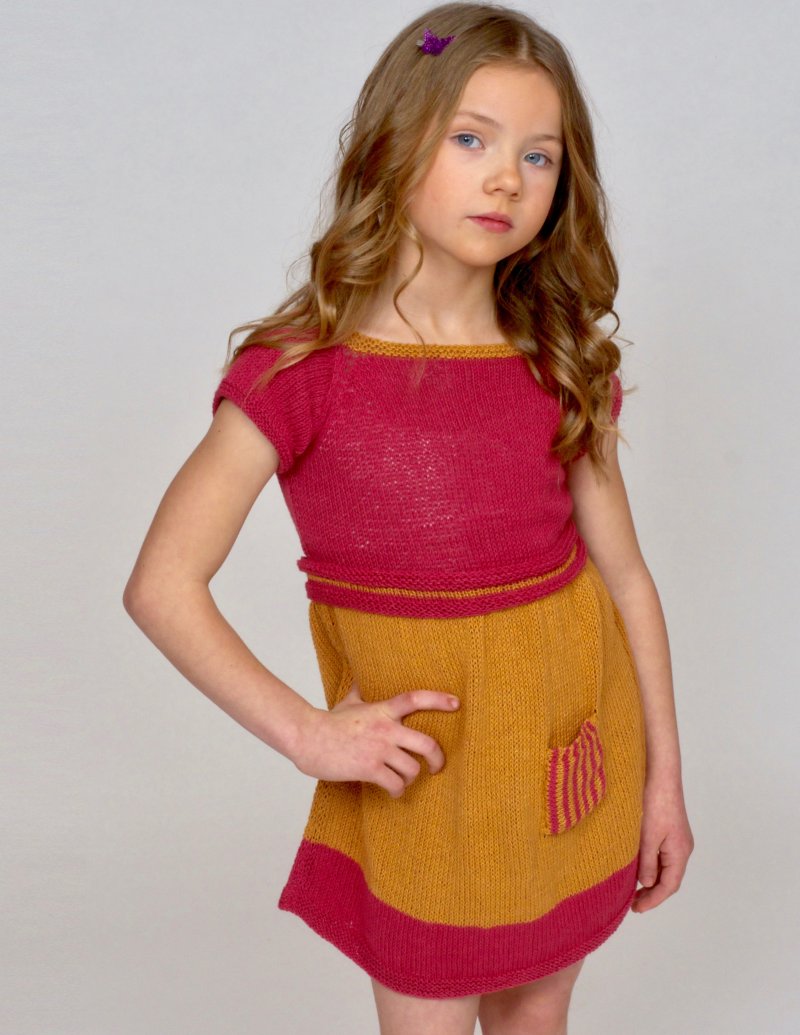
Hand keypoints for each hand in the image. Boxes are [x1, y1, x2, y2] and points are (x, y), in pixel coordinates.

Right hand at [291, 679, 460, 797]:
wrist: (308, 738)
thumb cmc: (328, 722)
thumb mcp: (349, 702)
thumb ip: (362, 693)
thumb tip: (364, 679)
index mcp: (382, 710)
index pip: (415, 699)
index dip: (439, 699)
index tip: (457, 703)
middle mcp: (385, 729)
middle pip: (427, 744)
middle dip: (437, 759)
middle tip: (436, 767)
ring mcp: (379, 750)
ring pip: (412, 769)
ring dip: (410, 779)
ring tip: (402, 782)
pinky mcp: (369, 769)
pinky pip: (395, 785)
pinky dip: (397, 791)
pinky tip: (392, 791)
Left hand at [631, 773, 694, 912]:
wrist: (660, 773)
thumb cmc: (655, 802)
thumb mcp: (647, 836)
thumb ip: (647, 863)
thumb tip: (647, 884)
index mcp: (680, 852)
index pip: (669, 886)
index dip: (653, 900)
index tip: (637, 909)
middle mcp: (682, 848)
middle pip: (669, 879)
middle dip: (652, 893)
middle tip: (633, 903)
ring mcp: (677, 839)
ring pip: (665, 867)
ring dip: (651, 879)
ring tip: (632, 888)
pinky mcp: (670, 830)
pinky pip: (662, 855)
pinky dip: (651, 864)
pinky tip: (637, 865)